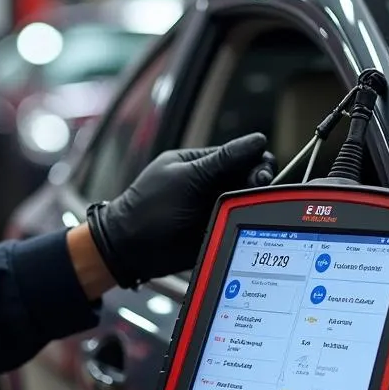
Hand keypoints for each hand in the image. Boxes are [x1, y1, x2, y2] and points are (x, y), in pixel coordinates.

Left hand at [86, 134, 272, 287]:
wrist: (129, 248)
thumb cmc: (148, 207)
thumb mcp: (186, 178)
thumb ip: (222, 161)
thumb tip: (257, 140)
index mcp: (201, 162)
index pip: (240, 154)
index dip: (256, 161)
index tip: (260, 173)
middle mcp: (210, 183)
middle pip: (248, 178)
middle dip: (257, 183)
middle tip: (255, 189)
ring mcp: (213, 207)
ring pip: (247, 202)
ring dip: (253, 204)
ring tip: (245, 208)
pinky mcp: (216, 229)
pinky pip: (239, 223)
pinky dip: (246, 223)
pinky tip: (247, 223)